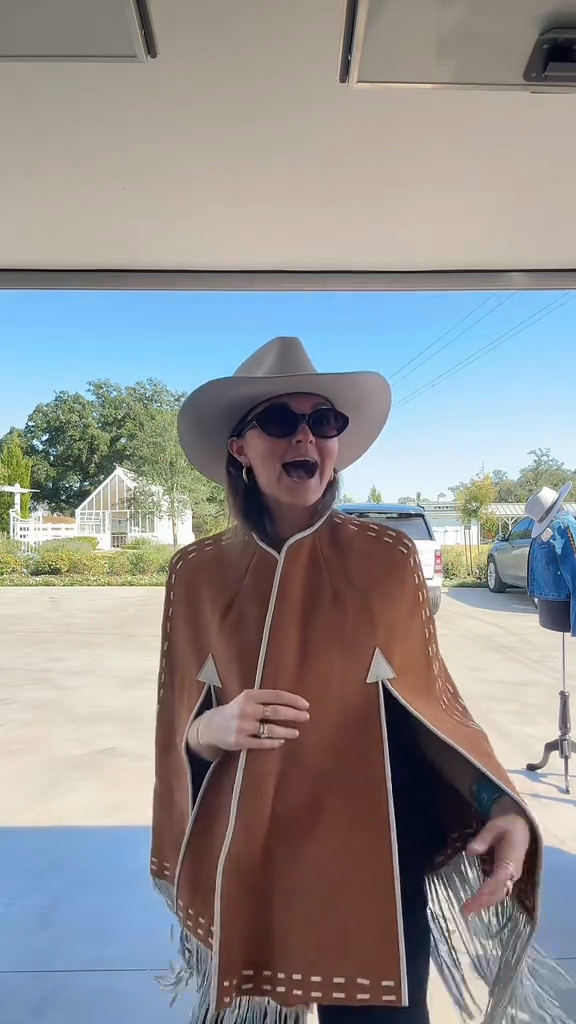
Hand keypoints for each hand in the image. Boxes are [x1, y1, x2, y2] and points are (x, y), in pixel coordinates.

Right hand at [193, 689, 309, 752]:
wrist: (210, 727)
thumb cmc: (235, 711)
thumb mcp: (246, 699)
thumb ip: (264, 699)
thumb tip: (292, 704)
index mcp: (249, 695)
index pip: (275, 695)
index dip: (292, 700)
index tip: (305, 705)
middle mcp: (246, 709)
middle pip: (275, 712)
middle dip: (293, 715)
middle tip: (306, 717)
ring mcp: (242, 726)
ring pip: (270, 729)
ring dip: (286, 731)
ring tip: (296, 732)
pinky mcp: (239, 741)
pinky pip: (261, 743)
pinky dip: (273, 742)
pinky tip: (281, 742)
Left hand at [461, 796, 530, 917]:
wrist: (520, 825)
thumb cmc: (506, 825)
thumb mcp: (494, 826)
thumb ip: (482, 839)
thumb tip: (469, 851)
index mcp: (511, 861)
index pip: (498, 880)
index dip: (486, 890)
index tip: (474, 899)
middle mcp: (512, 873)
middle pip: (498, 892)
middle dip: (483, 902)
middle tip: (465, 911)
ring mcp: (511, 876)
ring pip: (499, 894)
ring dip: (484, 903)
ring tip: (468, 911)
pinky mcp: (507, 876)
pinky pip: (497, 890)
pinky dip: (487, 898)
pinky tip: (475, 902)